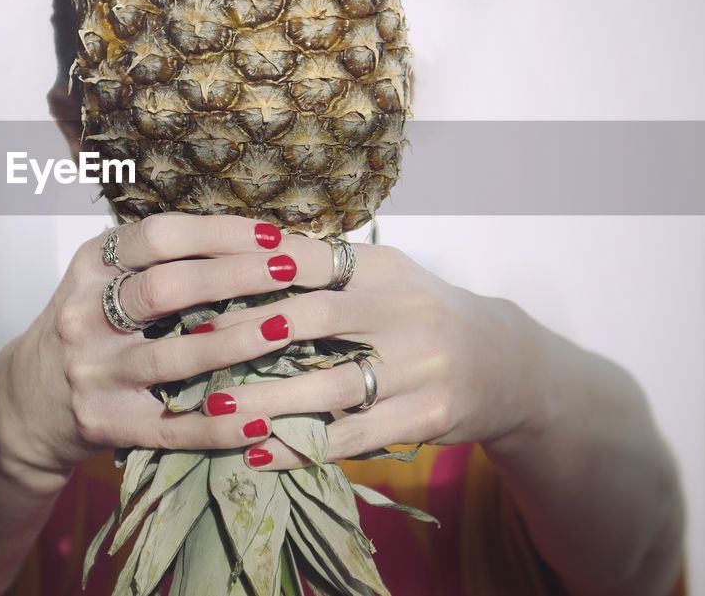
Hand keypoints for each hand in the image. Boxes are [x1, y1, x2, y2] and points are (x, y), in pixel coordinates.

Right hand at [0, 213, 322, 490]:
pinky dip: (222, 424)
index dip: (218, 232)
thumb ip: (155, 261)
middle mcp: (86, 316)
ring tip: (290, 326)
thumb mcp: (100, 281)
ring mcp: (95, 374)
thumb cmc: (87, 331)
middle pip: (166, 288)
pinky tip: (264, 419)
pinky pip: (174, 427)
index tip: (272, 235)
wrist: (25, 405)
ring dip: (238, 341)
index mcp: (90, 268)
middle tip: (292, 269)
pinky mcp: (107, 425)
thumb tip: (252, 238)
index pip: (157, 237)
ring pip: (175, 356)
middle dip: (236, 275)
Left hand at [190, 242, 546, 469]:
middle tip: (197, 345)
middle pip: (315, 317)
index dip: (254, 268)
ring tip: (216, 408)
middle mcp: (404, 311)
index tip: (202, 279)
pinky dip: (302, 446)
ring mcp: (419, 367)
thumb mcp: (384, 277)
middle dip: (251, 332)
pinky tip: (258, 453)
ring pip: (331, 385)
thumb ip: (323, 267)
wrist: (508, 364)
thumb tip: (239, 251)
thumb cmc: (421, 314)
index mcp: (384, 268)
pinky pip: (353, 435)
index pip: (311, 259)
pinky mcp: (426, 416)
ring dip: (268, 398)